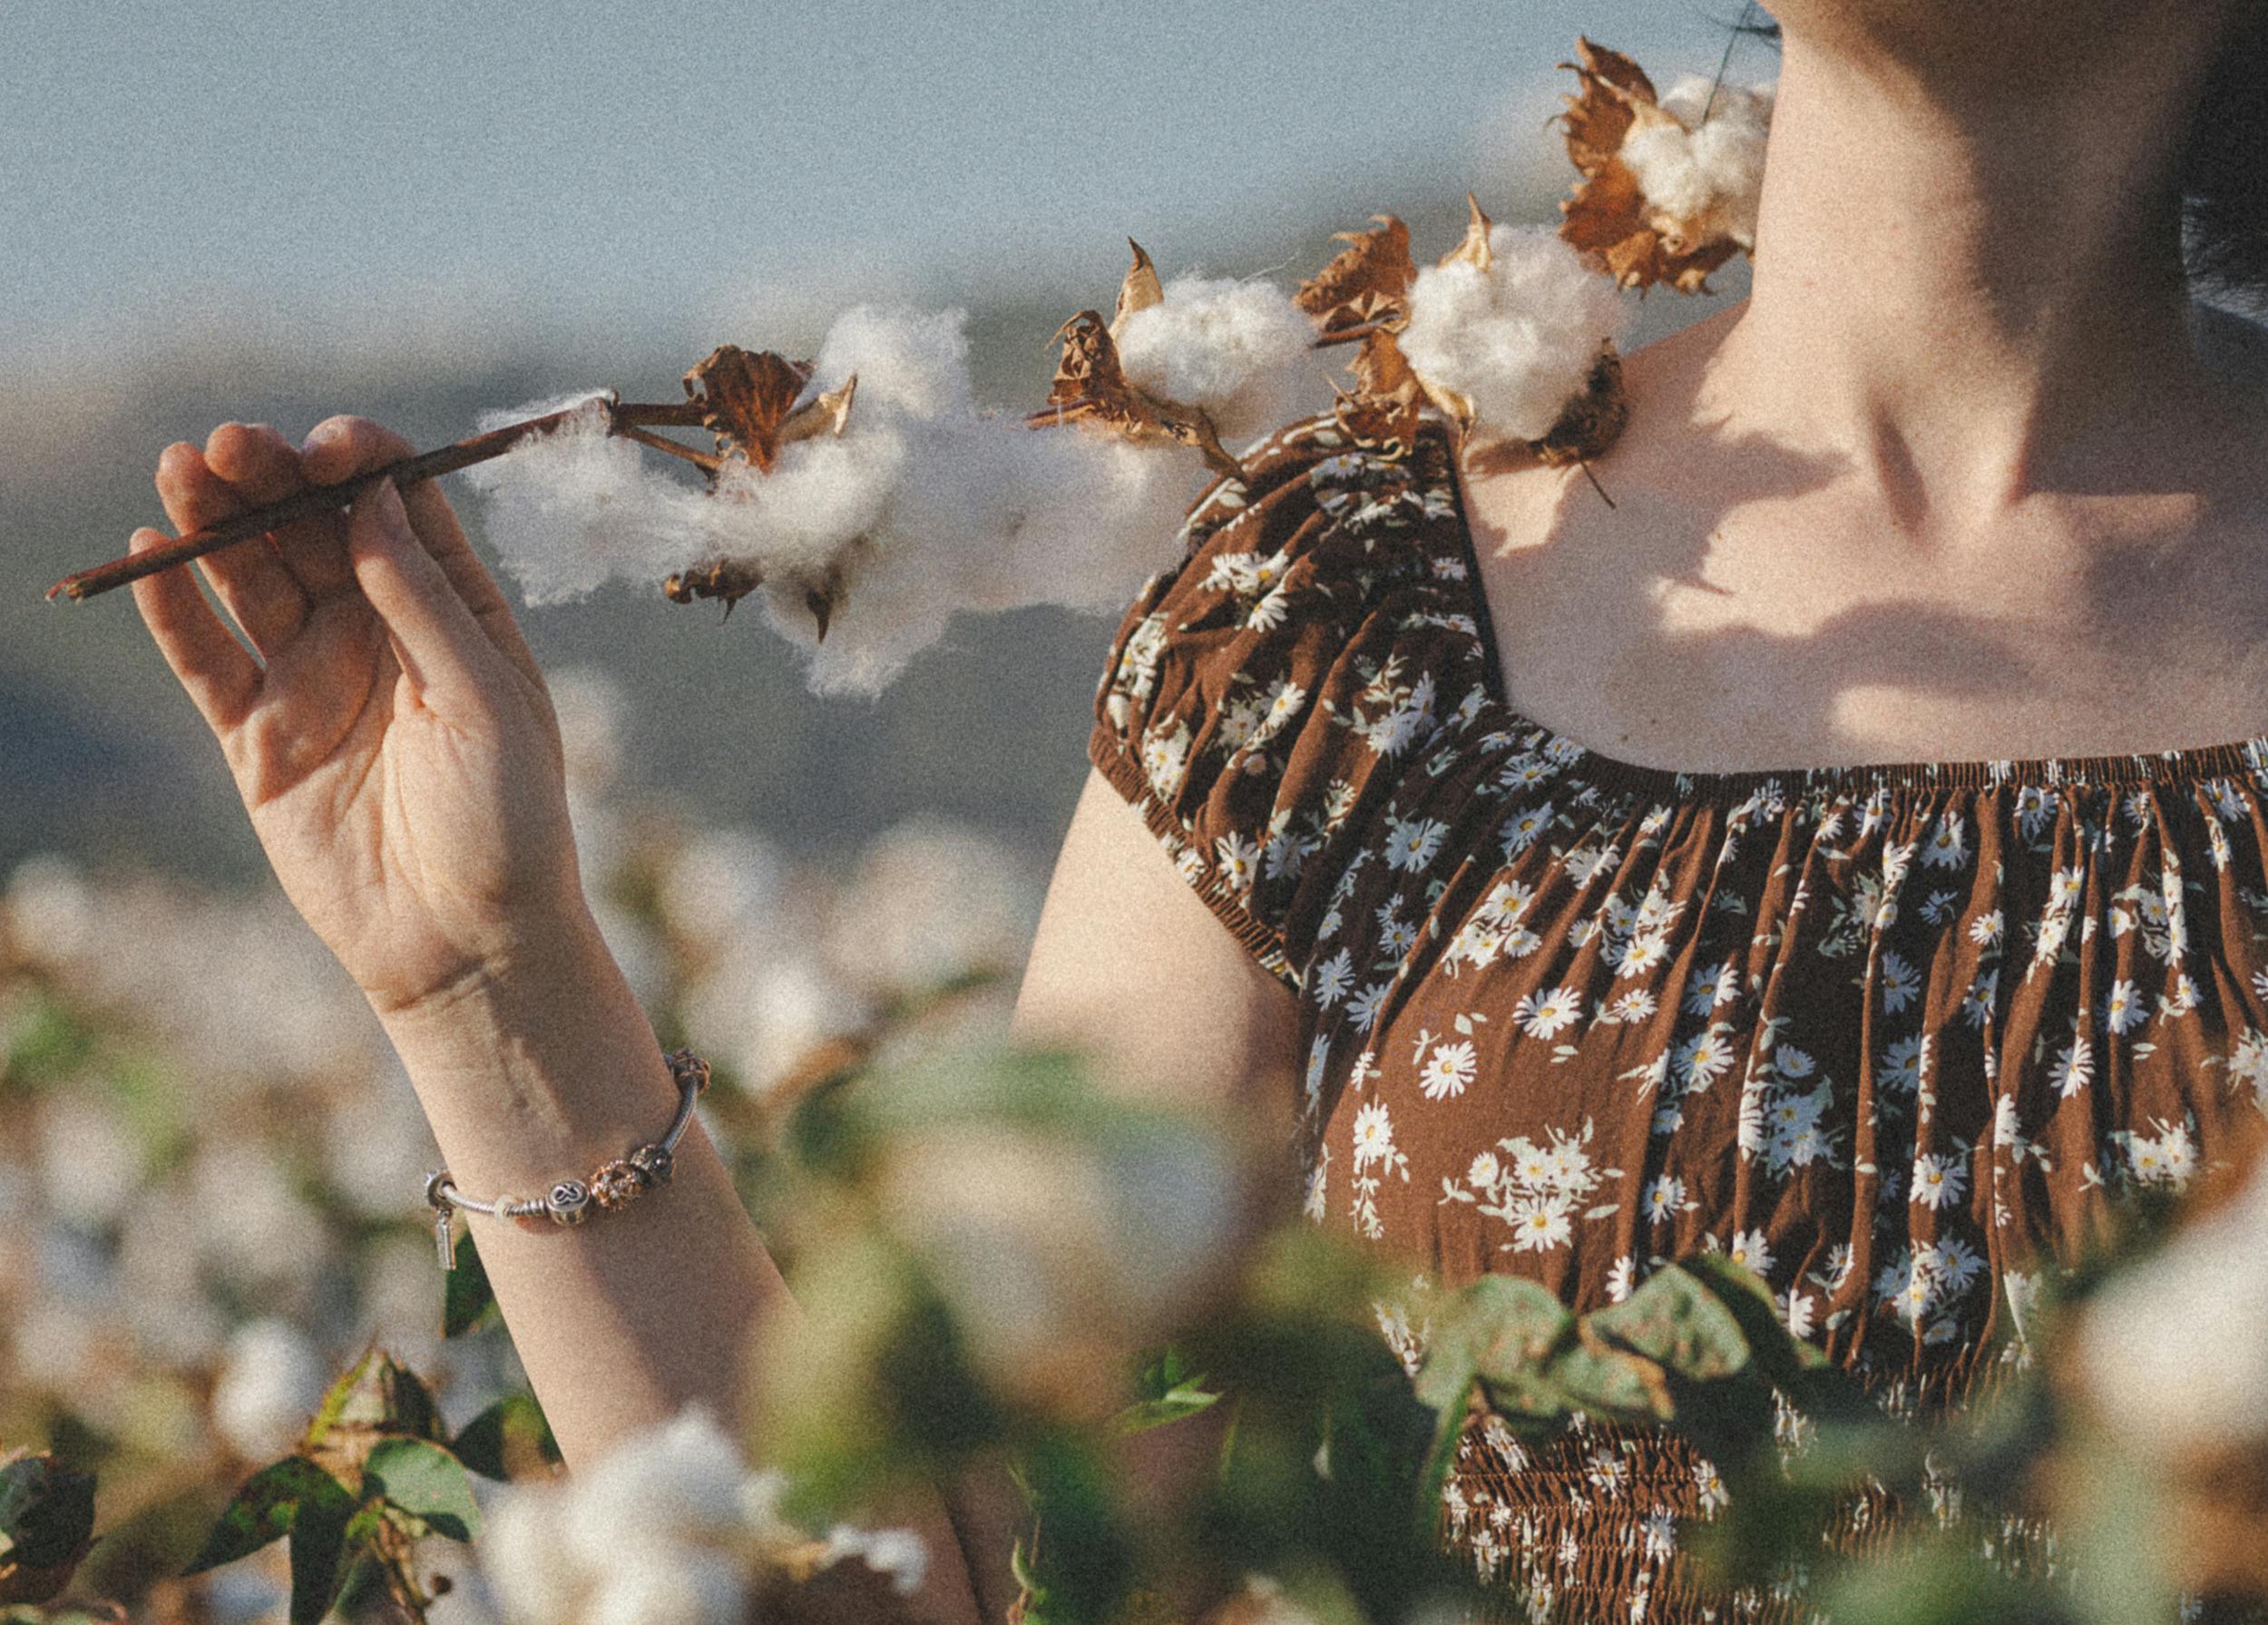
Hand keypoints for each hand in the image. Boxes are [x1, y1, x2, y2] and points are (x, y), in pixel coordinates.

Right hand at [127, 417, 589, 1018]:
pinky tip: (150, 551)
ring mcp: (312, 680)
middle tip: (231, 441)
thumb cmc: (508, 821)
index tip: (330, 445)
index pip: (399, 508)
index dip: (362, 465)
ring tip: (182, 466)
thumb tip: (374, 498)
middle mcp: (378, 633)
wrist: (467, 944)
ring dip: (215, 522)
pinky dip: (174, 609)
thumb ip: (424, 602)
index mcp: (453, 612)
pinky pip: (206, 659)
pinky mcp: (257, 738)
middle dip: (272, 479)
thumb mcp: (484, 699)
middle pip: (312, 530)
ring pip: (251, 579)